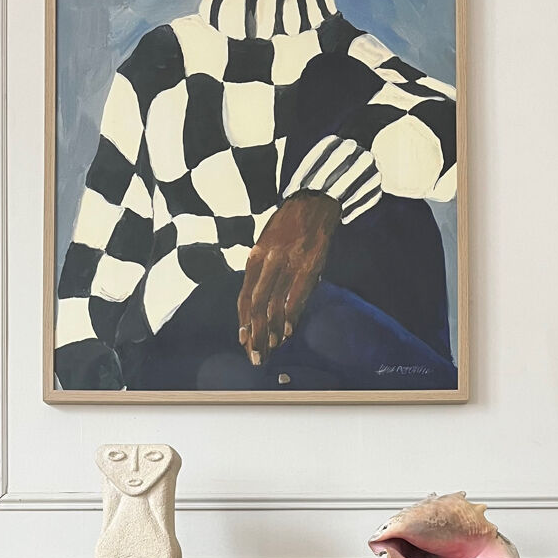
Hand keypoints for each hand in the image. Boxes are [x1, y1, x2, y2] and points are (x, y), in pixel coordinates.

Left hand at [237, 192, 338, 363]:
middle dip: (254, 335)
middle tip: (256, 356)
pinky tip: (286, 332)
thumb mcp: (267, 246)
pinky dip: (290, 317)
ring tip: (270, 350)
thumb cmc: (289, 227)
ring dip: (271, 332)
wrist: (314, 201)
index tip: (243, 343)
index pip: (244, 297)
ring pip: (274, 305)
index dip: (243, 323)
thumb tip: (259, 307)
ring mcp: (288, 263)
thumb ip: (262, 274)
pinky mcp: (309, 265)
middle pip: (256, 306)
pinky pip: (296, 296)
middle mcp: (268, 261)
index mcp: (254, 257)